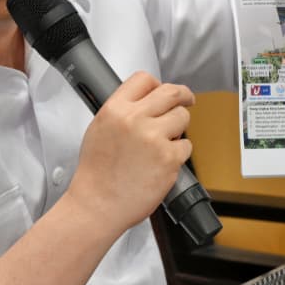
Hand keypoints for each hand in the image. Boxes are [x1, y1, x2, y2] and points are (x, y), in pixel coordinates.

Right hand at [71, 72, 194, 229]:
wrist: (98, 205)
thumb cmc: (97, 173)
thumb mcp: (99, 128)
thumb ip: (122, 111)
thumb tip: (145, 101)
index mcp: (115, 109)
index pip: (144, 79)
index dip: (157, 84)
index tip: (164, 91)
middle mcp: (135, 119)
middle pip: (171, 92)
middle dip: (183, 95)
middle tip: (187, 100)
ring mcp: (154, 138)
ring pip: (183, 117)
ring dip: (178, 128)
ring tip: (163, 143)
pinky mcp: (169, 158)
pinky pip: (186, 146)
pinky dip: (178, 154)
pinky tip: (162, 163)